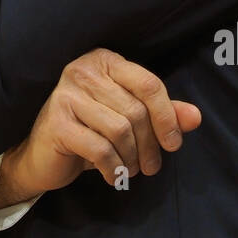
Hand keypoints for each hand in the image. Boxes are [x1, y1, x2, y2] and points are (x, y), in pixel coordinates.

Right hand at [0, 48, 200, 208]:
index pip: (148, 83)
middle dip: (150, 145)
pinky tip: (114, 176)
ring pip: (120, 130)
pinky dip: (114, 168)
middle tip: (151, 167)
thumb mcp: (129, 119)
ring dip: (132, 159)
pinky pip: (100, 149)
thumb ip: (161, 114)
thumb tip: (196, 117)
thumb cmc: (89, 132)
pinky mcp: (57, 122)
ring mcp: (66, 95)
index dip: (167, 116)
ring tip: (131, 170)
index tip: (173, 144)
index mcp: (104, 61)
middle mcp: (83, 71)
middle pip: (135, 110)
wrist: (41, 157)